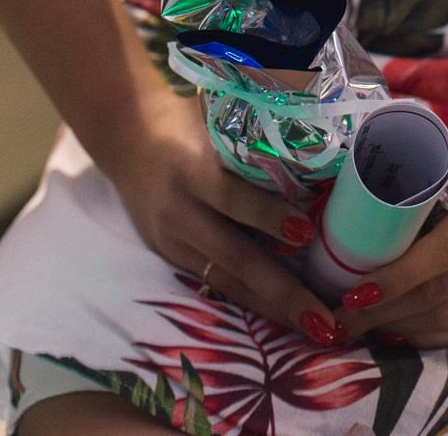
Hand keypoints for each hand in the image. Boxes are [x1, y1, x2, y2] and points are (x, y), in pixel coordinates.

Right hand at [99, 89, 344, 346]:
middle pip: (233, 255)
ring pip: (225, 281)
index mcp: (189, 169)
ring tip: (311, 330)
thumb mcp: (213, 120)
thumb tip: (312, 157)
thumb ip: (253, 141)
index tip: (307, 232)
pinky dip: (248, 302)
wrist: (125, 137)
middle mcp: (178, 212)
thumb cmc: (183, 119)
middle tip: (322, 317)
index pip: (232, 198)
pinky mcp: (170, 258)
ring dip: (270, 309)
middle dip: (281, 289)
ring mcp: (170, 241)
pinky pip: (213, 283)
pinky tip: (279, 319)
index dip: (269, 217)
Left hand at [334, 118, 447, 348]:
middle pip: (442, 291)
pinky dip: (442, 335)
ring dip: (408, 327)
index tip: (357, 289)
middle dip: (389, 309)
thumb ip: (435, 159)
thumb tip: (378, 180)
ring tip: (369, 325)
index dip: (396, 276)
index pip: (440, 250)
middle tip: (346, 317)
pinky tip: (412, 333)